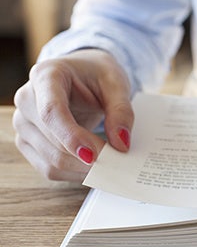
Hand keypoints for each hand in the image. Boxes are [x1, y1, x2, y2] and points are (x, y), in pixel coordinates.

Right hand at [13, 49, 133, 181]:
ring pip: (50, 160)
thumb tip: (122, 143)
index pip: (51, 111)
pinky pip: (49, 168)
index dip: (71, 136)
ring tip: (110, 163)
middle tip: (118, 161)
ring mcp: (24, 123)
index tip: (93, 155)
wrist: (82, 75)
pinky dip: (75, 173)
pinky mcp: (28, 142)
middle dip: (87, 156)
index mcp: (46, 76)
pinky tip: (95, 167)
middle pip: (51, 141)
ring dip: (82, 168)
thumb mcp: (116, 83)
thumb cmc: (96, 74)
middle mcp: (27, 99)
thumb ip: (121, 111)